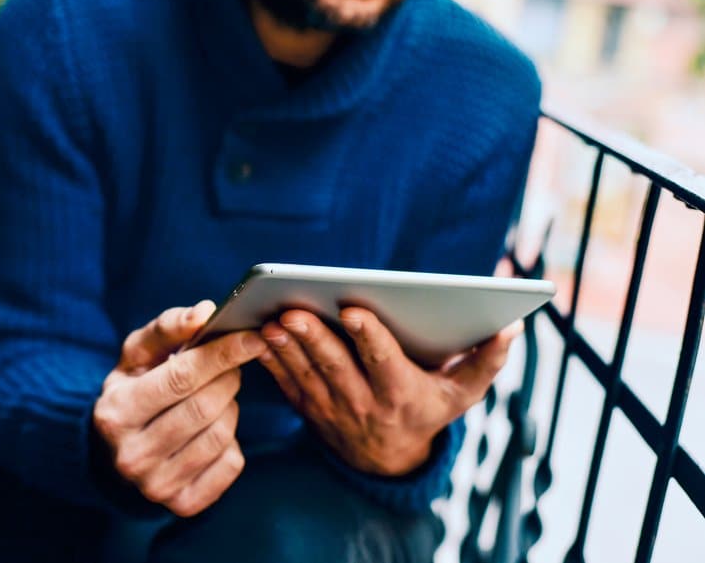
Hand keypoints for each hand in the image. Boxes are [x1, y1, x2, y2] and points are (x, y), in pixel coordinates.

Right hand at [93, 301, 267, 516]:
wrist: (115, 452)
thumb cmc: (134, 389)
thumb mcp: (138, 354)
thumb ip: (169, 327)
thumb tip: (205, 312)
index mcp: (115, 413)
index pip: (181, 378)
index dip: (222, 354)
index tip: (251, 336)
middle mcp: (131, 456)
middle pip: (206, 407)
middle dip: (229, 377)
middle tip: (232, 364)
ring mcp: (156, 487)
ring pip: (222, 434)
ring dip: (231, 406)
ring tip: (217, 396)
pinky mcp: (184, 504)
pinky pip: (232, 463)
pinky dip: (233, 440)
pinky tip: (214, 429)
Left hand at [259, 308, 521, 475]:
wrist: (387, 458)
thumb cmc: (428, 410)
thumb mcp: (462, 394)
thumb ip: (485, 361)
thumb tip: (511, 328)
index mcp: (401, 392)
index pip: (384, 362)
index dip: (368, 337)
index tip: (352, 311)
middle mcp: (364, 401)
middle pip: (336, 366)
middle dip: (315, 337)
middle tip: (294, 310)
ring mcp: (331, 406)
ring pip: (306, 372)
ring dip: (287, 347)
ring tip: (271, 319)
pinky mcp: (308, 406)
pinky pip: (286, 382)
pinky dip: (271, 361)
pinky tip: (258, 337)